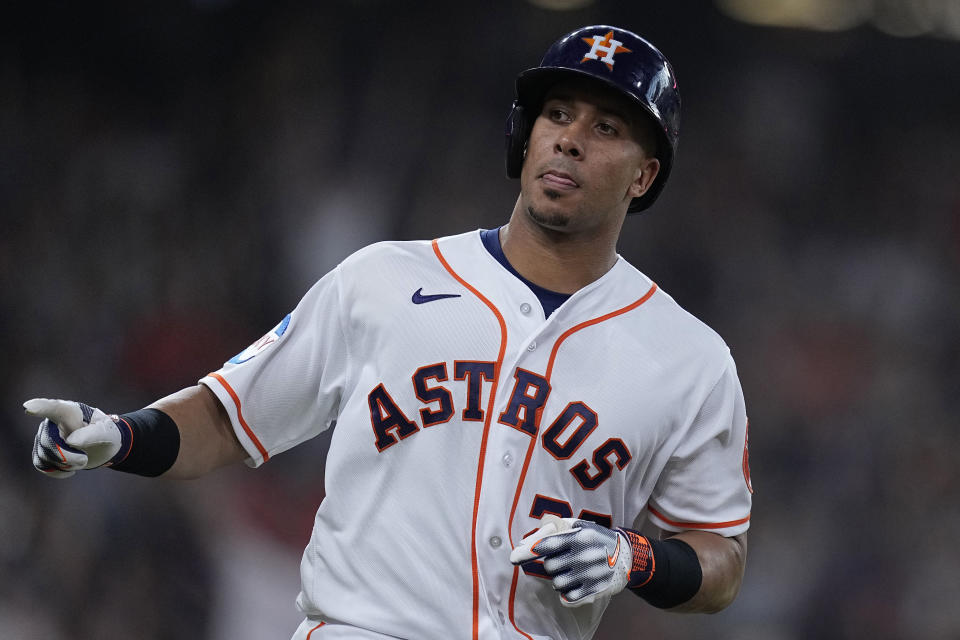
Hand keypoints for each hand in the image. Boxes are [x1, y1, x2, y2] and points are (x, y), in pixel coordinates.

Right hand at [25, 398, 123, 477]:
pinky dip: (57, 471)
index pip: (54, 408)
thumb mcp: (107, 433)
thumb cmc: (106, 434)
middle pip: (48, 442)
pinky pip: (42, 465)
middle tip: (85, 459)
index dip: (40, 407)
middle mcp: (53, 421)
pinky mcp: (42, 451)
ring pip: (44, 455)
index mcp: (70, 412)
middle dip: (67, 456)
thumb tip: (71, 440)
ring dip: (66, 464)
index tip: (28, 407)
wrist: (103, 446)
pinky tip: (70, 470)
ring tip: (81, 459)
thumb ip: (92, 434)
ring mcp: (45, 436)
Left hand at [510, 515, 651, 606]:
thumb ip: (555, 530)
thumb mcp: (580, 526)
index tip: (515, 557)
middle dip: (551, 565)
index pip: (548, 545)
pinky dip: (566, 593)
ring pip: (557, 583)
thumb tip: (527, 542)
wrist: (627, 555)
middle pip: (549, 567)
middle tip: (563, 561)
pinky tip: (573, 585)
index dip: (530, 551)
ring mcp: (589, 574)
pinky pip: (568, 597)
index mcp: (579, 537)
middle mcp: (583, 555)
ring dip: (559, 579)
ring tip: (571, 572)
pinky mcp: (594, 590)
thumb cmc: (596, 538)